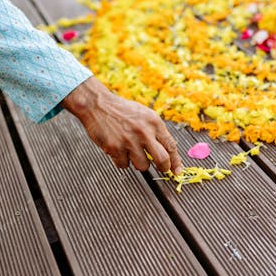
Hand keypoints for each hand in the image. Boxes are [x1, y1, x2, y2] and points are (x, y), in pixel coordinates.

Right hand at [61, 76, 182, 174]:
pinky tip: (118, 149)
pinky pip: (124, 165)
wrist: (97, 104)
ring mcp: (129, 141)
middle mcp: (144, 132)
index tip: (177, 171)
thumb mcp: (144, 115)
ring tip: (131, 151)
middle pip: (162, 160)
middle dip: (164, 168)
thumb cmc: (122, 110)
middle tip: (161, 169)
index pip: (170, 146)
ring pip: (143, 166)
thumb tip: (168, 152)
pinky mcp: (115, 148)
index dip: (176, 161)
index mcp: (154, 122)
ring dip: (139, 163)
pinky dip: (122, 161)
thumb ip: (156, 131)